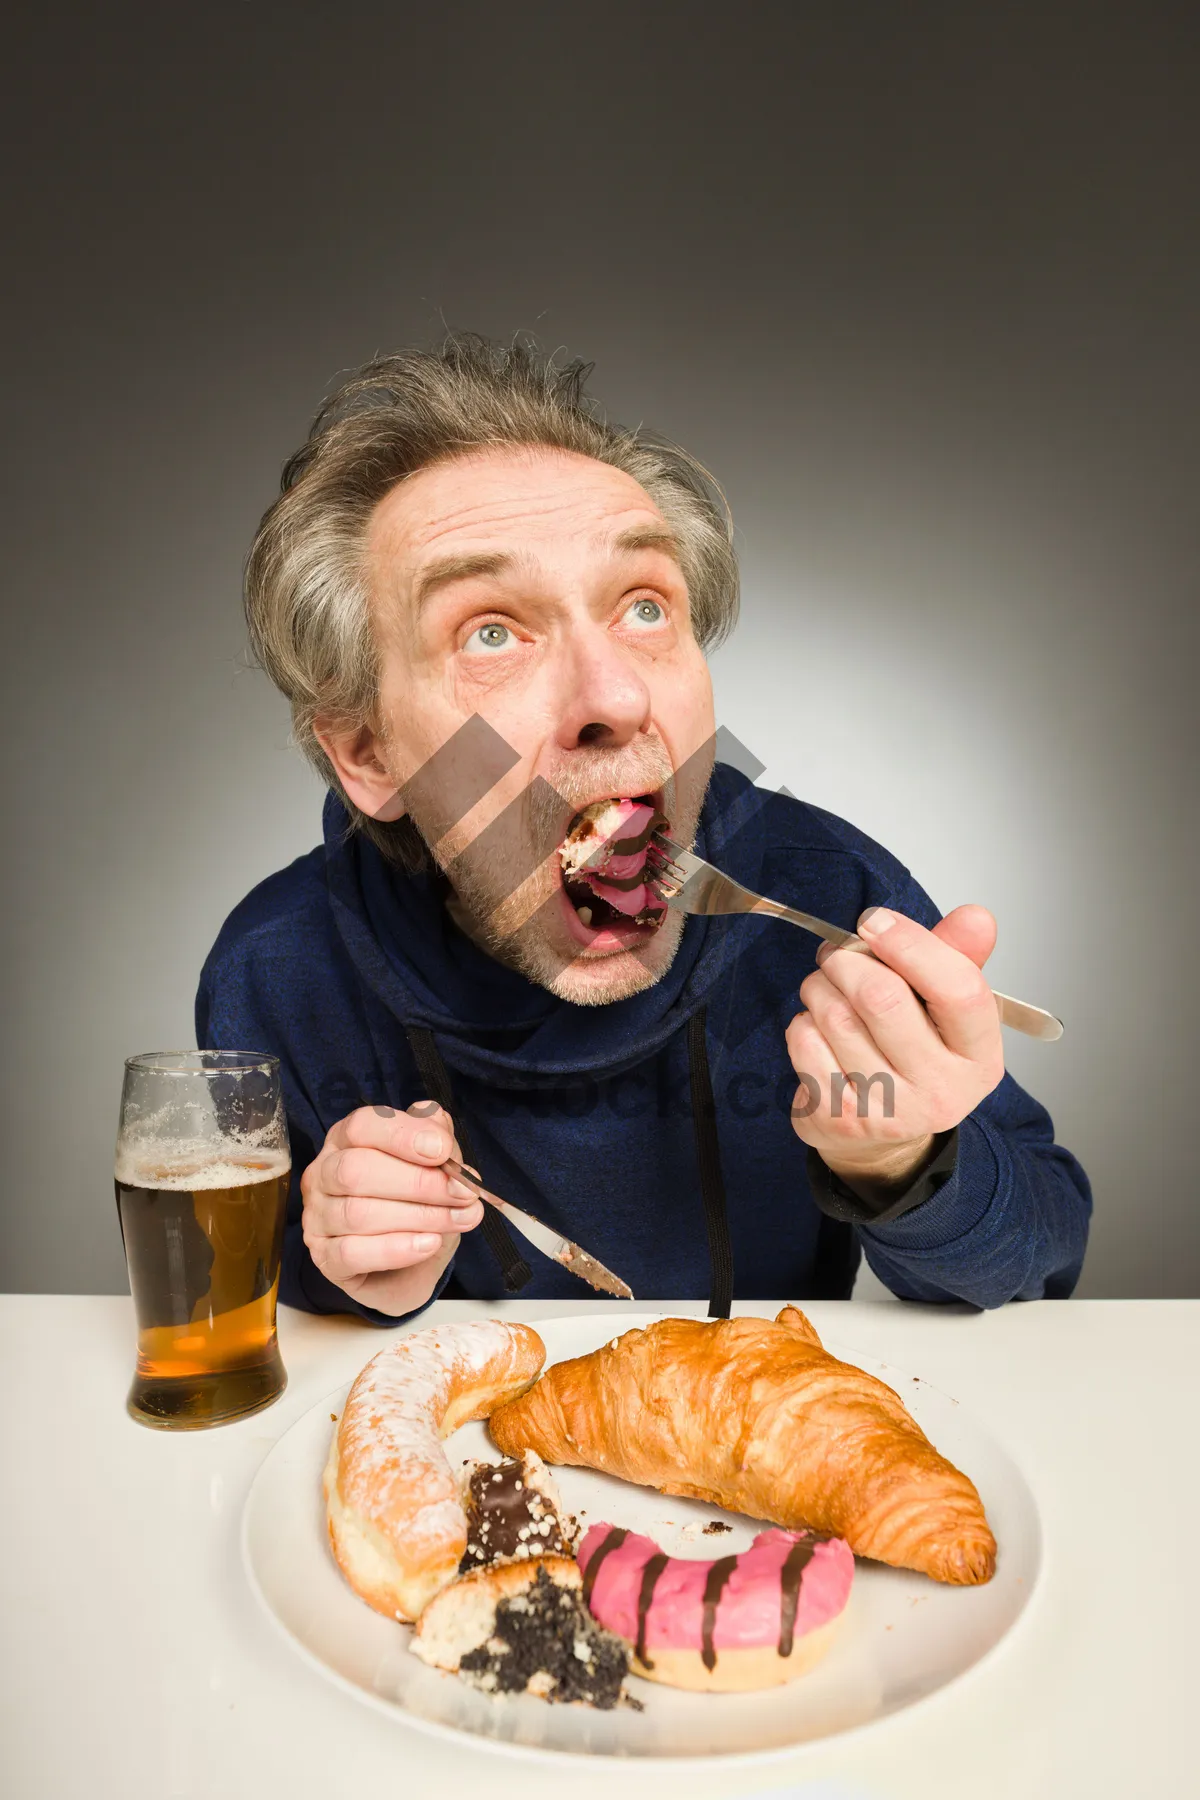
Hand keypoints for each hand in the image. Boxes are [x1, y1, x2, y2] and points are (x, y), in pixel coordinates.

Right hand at [300, 1101, 484, 1315]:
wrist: (409, 1269)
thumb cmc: (417, 1206)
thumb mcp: (435, 1169)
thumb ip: (438, 1144)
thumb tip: (442, 1137)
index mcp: (347, 1140)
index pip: (362, 1125)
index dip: (403, 1135)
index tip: (443, 1151)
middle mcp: (323, 1174)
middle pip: (355, 1170)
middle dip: (418, 1182)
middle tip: (463, 1194)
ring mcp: (317, 1218)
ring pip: (357, 1214)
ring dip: (418, 1217)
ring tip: (459, 1220)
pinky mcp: (324, 1258)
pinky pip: (352, 1253)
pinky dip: (397, 1249)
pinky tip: (429, 1245)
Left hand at [784, 904, 1005, 1196]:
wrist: (885, 1139)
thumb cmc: (915, 1056)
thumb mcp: (945, 1010)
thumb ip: (957, 958)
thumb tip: (976, 917)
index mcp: (979, 1057)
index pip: (959, 990)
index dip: (912, 944)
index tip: (875, 922)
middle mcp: (942, 1090)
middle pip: (884, 998)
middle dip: (848, 960)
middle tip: (837, 953)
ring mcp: (889, 1110)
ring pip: (836, 1016)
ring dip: (819, 987)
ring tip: (825, 988)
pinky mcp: (840, 1117)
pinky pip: (805, 1042)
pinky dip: (802, 1021)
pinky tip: (817, 1028)